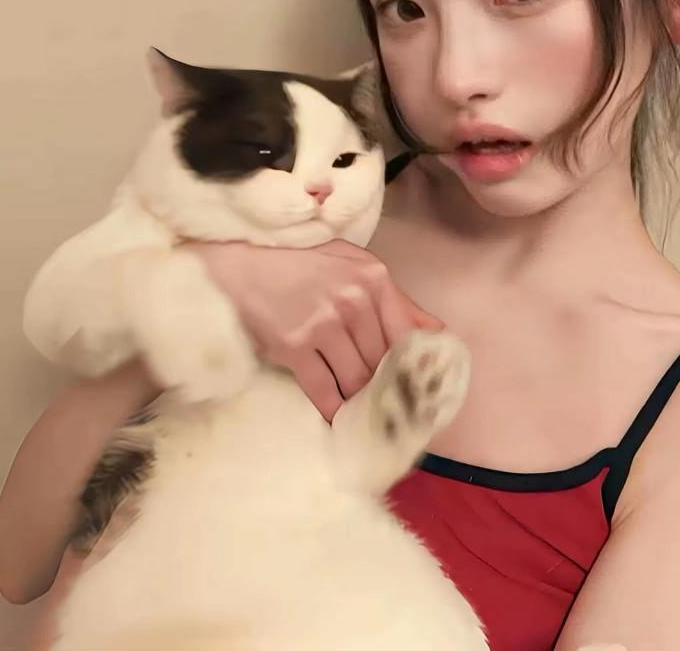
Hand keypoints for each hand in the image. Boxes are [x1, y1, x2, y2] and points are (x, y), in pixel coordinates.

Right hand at [187, 239, 442, 420]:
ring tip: (361, 411)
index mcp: (374, 279)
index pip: (407, 335)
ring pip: (355, 380)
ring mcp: (323, 324)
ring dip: (358, 400)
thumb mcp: (353, 264)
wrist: (241, 263)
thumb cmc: (301, 262)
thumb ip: (397, 298)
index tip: (415, 387)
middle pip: (381, 362)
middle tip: (386, 405)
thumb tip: (438, 331)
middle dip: (384, 386)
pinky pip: (322, 390)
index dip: (412, 366)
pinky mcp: (294, 346)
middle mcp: (354, 301)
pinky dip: (331, 409)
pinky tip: (336, 417)